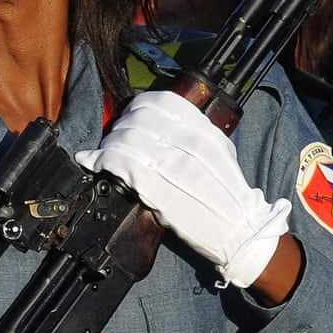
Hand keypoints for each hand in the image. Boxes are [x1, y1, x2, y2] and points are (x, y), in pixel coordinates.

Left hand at [74, 90, 289, 287]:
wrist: (239, 230)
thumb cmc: (229, 195)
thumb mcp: (219, 152)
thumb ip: (193, 134)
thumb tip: (160, 126)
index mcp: (202, 131)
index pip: (161, 102)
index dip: (138, 108)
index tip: (132, 117)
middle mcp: (186, 142)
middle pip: (138, 118)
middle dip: (120, 126)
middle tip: (117, 138)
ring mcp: (170, 163)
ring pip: (125, 138)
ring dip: (109, 144)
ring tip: (105, 153)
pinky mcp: (156, 188)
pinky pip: (120, 163)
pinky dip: (101, 159)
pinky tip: (94, 161)